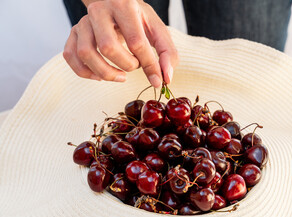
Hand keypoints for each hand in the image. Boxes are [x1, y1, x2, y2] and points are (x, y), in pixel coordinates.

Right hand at [63, 0, 178, 87]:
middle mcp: (100, 11)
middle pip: (108, 47)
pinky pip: (70, 56)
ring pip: (86, 53)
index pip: (136, 42)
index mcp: (125, 7)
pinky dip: (85, 72)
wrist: (116, 2)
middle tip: (135, 66)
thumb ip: (167, 53)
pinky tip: (100, 75)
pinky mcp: (73, 32)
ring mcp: (83, 22)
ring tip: (120, 75)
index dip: (148, 65)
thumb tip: (165, 79)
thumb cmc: (138, 19)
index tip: (157, 79)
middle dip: (126, 65)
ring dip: (105, 72)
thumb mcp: (157, 30)